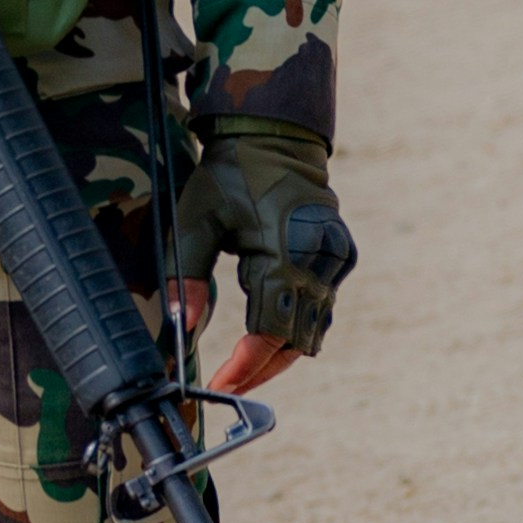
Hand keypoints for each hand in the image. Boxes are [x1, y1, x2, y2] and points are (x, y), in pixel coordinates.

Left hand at [172, 119, 354, 384]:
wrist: (274, 136)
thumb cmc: (229, 175)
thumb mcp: (196, 221)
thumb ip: (189, 276)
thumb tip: (183, 327)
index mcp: (283, 255)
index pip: (270, 333)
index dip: (246, 366)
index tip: (222, 385)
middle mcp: (318, 263)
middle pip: (296, 342)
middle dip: (261, 368)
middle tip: (228, 383)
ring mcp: (334, 261)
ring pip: (314, 330)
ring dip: (281, 352)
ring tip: (245, 368)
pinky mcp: (340, 256)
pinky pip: (322, 307)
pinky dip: (296, 325)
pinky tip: (267, 333)